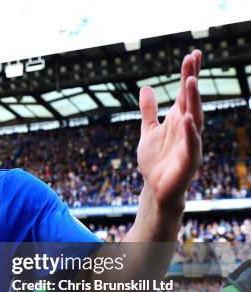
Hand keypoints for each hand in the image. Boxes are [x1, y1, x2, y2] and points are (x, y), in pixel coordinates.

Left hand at [137, 50, 202, 207]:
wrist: (155, 188)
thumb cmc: (155, 160)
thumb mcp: (148, 131)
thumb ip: (148, 111)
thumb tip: (146, 87)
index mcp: (178, 119)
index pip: (184, 93)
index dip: (188, 74)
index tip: (192, 54)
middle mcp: (187, 127)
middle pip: (191, 100)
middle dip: (191, 80)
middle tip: (193, 59)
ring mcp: (190, 143)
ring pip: (195, 118)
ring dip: (193, 100)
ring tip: (190, 81)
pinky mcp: (189, 160)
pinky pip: (192, 143)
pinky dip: (190, 131)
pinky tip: (188, 118)